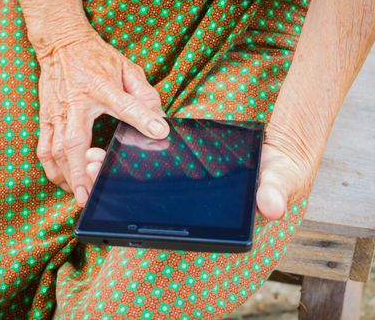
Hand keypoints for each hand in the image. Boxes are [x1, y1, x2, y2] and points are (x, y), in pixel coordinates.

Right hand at [35, 32, 169, 205]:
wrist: (61, 43)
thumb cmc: (97, 58)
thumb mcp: (127, 68)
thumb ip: (144, 94)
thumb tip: (159, 121)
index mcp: (100, 87)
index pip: (124, 104)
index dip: (141, 118)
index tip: (158, 132)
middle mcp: (75, 103)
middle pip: (74, 142)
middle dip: (80, 173)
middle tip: (88, 197)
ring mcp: (56, 113)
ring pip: (54, 152)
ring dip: (67, 177)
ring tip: (79, 196)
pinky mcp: (45, 118)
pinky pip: (43, 149)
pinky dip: (52, 169)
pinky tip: (64, 182)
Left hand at [84, 120, 316, 220]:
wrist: (284, 149)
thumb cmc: (282, 171)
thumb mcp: (283, 179)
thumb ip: (275, 192)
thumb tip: (270, 206)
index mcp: (214, 219)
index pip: (175, 230)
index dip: (144, 225)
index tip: (113, 208)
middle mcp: (196, 208)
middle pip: (150, 208)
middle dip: (117, 192)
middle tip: (90, 171)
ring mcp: (189, 189)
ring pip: (147, 187)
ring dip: (119, 174)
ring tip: (93, 158)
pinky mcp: (187, 171)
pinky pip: (157, 168)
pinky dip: (136, 158)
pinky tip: (116, 144)